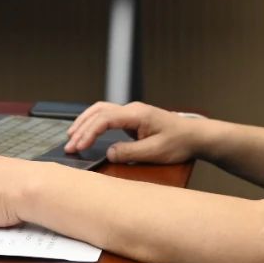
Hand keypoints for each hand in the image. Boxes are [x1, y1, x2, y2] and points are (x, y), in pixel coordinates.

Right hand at [64, 101, 198, 164]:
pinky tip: (87, 132)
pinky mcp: (132, 118)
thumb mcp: (155, 152)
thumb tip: (109, 153)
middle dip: (81, 127)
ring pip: (101, 110)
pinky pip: (107, 116)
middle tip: (69, 144)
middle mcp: (131, 109)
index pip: (105, 119)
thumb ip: (130, 152)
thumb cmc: (179, 143)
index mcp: (136, 114)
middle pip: (98, 112)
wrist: (194, 136)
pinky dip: (94, 122)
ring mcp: (132, 112)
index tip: (78, 146)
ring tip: (72, 136)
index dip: (89, 132)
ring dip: (85, 122)